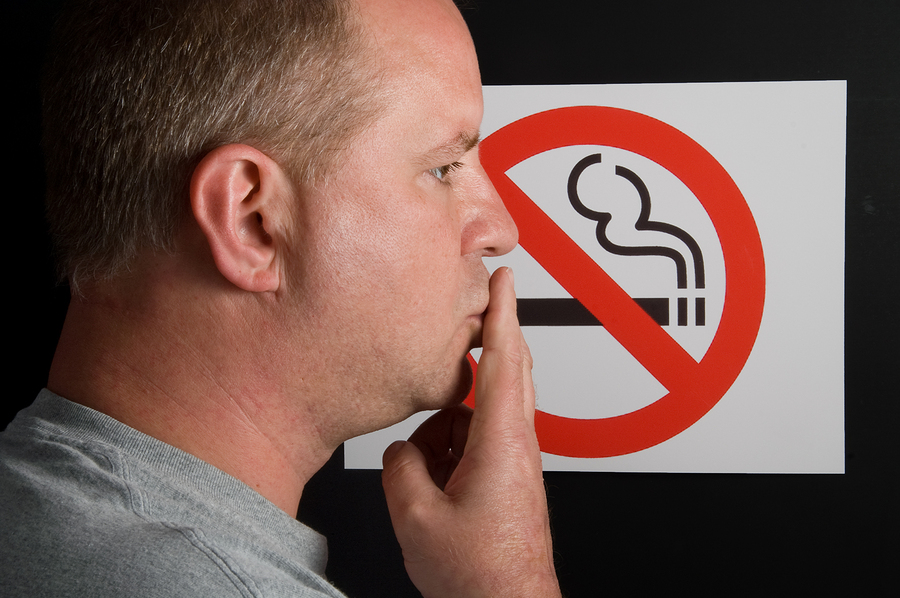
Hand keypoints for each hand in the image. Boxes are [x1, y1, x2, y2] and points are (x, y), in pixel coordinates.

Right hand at [382, 267, 560, 597]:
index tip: (503, 278)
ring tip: (421, 469)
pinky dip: (448, 450)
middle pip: (505, 374)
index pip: (506, 359)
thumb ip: (401, 469)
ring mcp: (514, 464)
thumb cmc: (483, 575)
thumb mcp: (417, 517)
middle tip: (469, 317)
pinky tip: (429, 484)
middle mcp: (516, 447)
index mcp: (503, 443)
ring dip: (446, 426)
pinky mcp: (507, 481)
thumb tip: (401, 453)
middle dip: (486, 343)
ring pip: (477, 416)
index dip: (503, 312)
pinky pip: (474, 444)